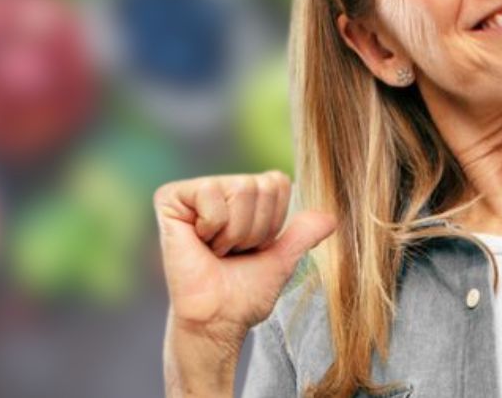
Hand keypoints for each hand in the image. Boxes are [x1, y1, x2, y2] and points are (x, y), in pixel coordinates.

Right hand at [153, 171, 336, 343]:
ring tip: (216, 250)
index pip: (278, 181)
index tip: (253, 247)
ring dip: (235, 232)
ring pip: (241, 189)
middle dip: (254, 228)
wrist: (217, 319)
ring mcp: (194, 191)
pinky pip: (212, 196)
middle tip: (232, 252)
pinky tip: (198, 243)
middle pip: (261, 184)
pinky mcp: (170, 198)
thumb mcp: (282, 259)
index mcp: (244, 197)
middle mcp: (220, 187)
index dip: (274, 222)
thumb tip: (331, 218)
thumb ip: (305, 234)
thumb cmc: (244, 293)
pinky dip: (213, 227)